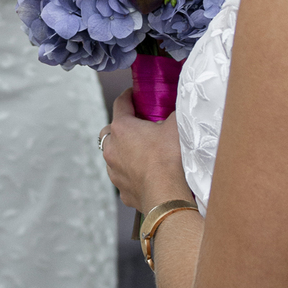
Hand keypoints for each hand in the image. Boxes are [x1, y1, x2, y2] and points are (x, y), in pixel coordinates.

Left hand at [100, 88, 191, 212]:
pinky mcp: (122, 190)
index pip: (120, 103)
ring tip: (141, 152)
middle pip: (109, 131)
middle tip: (137, 126)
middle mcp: (112, 148)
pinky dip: (130, 173)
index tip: (133, 94)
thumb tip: (177, 108)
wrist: (167, 193)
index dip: (128, 96)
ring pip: (113, 156)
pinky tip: (144, 174)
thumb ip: (174, 112)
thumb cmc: (170, 157)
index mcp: (122, 128)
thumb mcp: (176, 125)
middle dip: (120, 127)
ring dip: (123, 151)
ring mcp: (114, 171)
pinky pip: (123, 177)